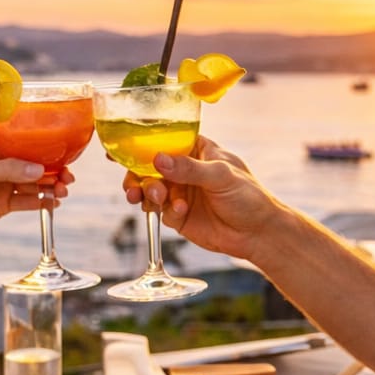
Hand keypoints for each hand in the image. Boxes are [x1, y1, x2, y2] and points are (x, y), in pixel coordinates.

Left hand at [0, 141, 59, 238]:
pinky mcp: (5, 205)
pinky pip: (28, 202)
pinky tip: (53, 204)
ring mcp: (4, 186)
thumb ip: (8, 171)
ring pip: (34, 185)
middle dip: (53, 172)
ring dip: (50, 188)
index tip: (62, 158)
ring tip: (62, 193)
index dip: (45, 152)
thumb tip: (39, 170)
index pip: (25, 147)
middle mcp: (2, 166)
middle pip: (34, 167)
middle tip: (67, 179)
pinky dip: (42, 203)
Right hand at [121, 137, 279, 257]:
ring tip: (155, 198)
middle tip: (135, 186)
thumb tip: (158, 159)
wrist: (258, 234)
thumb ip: (189, 168)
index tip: (117, 148)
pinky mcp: (177, 216)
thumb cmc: (249, 196)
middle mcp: (184, 169)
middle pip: (148, 167)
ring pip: (149, 189)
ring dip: (146, 193)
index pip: (163, 140)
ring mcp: (179, 192)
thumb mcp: (221, 176)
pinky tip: (180, 212)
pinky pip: (160, 211)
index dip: (140, 143)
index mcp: (196, 150)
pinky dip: (165, 211)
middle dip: (137, 175)